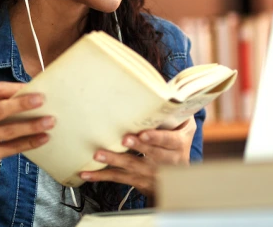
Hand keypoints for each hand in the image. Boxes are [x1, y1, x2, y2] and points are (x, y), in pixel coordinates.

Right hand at [0, 82, 54, 194]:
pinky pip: (11, 147)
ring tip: (50, 121)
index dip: (15, 88)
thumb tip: (34, 95)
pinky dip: (29, 142)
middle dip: (22, 103)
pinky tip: (44, 138)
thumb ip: (1, 106)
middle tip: (43, 100)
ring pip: (8, 130)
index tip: (35, 87)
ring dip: (31, 125)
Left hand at [79, 116, 195, 198]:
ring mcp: (153, 174)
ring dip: (115, 161)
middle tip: (123, 139)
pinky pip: (120, 179)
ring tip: (99, 155)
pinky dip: (102, 176)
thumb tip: (165, 90)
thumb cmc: (178, 141)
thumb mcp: (185, 127)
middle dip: (136, 147)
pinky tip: (88, 174)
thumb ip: (177, 111)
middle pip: (151, 154)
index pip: (168, 141)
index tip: (143, 134)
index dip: (156, 138)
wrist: (182, 178)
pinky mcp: (140, 182)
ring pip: (133, 167)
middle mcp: (168, 161)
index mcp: (179, 144)